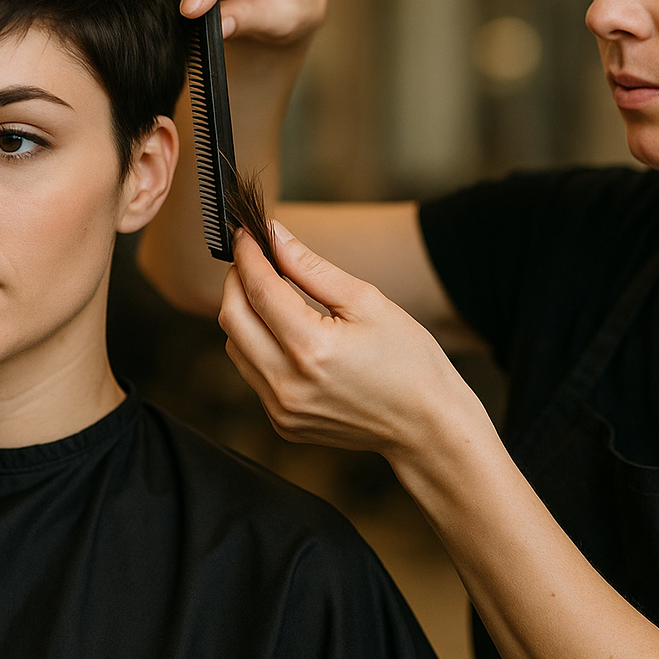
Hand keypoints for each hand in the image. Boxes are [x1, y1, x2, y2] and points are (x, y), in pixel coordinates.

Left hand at [218, 220, 483, 459]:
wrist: (425, 425)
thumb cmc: (407, 360)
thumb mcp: (366, 302)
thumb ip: (312, 267)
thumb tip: (275, 236)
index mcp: (312, 349)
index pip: (259, 289)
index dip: (248, 255)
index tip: (247, 232)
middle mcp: (288, 384)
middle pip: (232, 318)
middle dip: (237, 281)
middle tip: (254, 260)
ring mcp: (282, 409)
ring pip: (236, 347)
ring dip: (245, 314)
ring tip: (271, 294)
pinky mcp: (282, 423)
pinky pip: (253, 374)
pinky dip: (258, 346)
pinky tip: (285, 335)